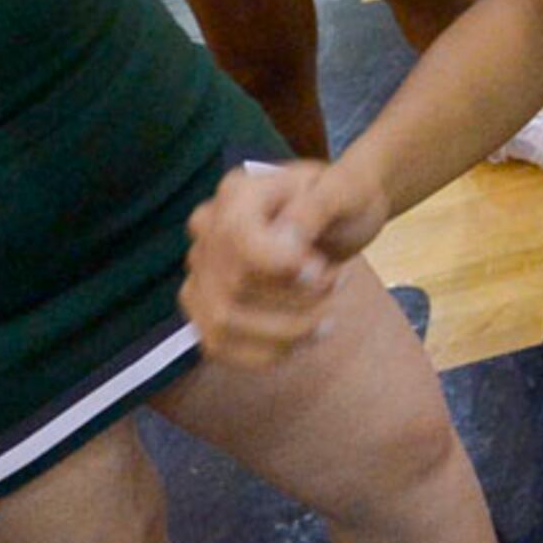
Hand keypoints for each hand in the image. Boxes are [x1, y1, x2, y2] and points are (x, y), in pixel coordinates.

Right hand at [181, 159, 387, 368]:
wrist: (335, 221)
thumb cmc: (342, 200)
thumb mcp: (344, 190)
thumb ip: (317, 207)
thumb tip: (288, 240)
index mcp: (237, 192)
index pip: (236, 237)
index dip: (276, 265)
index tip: (320, 269)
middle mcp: (206, 231)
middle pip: (232, 286)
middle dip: (297, 298)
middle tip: (335, 281)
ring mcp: (199, 272)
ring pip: (223, 324)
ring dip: (288, 331)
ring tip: (326, 313)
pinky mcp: (204, 310)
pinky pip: (221, 347)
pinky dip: (270, 352)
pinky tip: (304, 337)